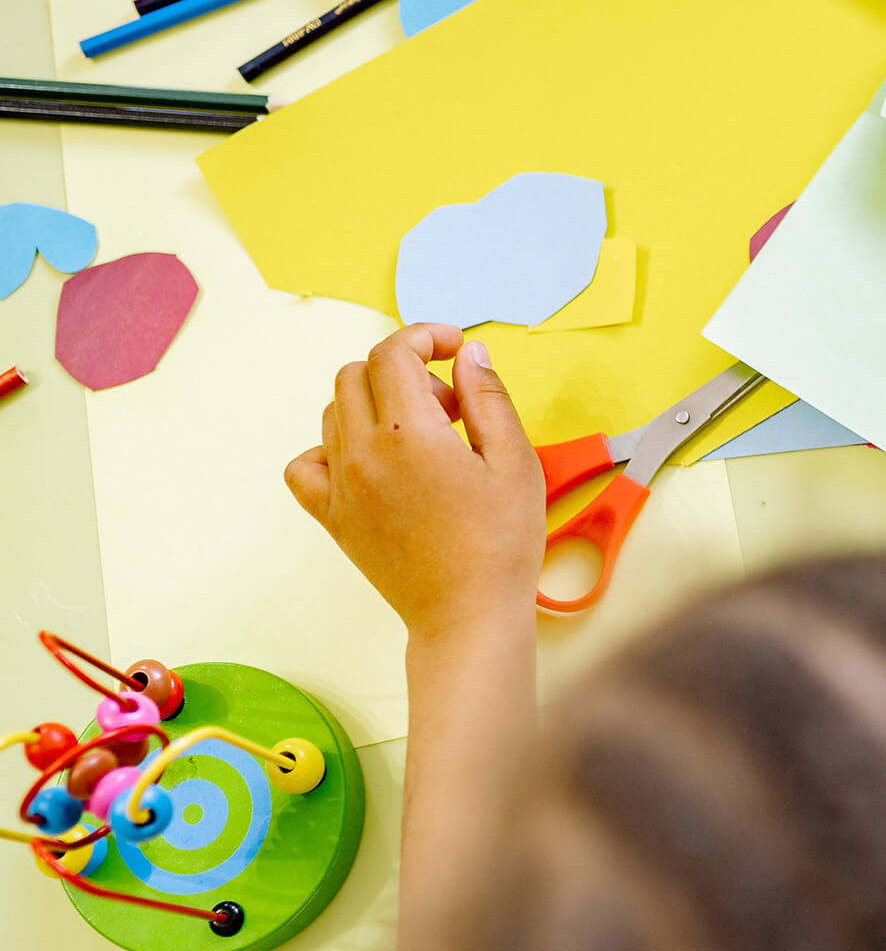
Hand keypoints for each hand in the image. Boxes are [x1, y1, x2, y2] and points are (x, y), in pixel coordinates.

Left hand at [285, 325, 544, 636]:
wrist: (468, 613)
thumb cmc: (500, 542)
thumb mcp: (515, 459)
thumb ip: (488, 396)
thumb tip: (468, 353)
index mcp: (407, 431)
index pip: (393, 352)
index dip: (425, 336)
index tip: (453, 348)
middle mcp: (362, 451)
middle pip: (357, 373)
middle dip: (404, 370)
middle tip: (449, 404)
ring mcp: (340, 485)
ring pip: (334, 411)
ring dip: (374, 404)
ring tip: (421, 436)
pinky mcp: (332, 516)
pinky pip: (305, 464)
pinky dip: (331, 448)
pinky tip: (372, 461)